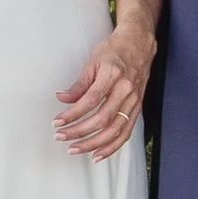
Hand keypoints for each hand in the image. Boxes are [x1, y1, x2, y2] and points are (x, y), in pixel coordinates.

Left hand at [54, 23, 154, 159]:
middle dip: (80, 132)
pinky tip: (98, 154)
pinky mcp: (137, 108)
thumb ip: (79, 84)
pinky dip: (112, 146)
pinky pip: (126, 132)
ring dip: (94, 144)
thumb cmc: (114, 51)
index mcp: (113, 75)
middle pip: (102, 119)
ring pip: (115, 130)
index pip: (90, 100)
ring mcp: (134, 101)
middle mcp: (126, 90)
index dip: (73, 114)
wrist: (139, 44)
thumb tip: (62, 98)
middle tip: (61, 137)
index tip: (58, 122)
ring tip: (75, 149)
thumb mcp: (92, 61)